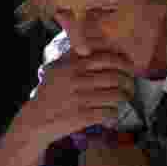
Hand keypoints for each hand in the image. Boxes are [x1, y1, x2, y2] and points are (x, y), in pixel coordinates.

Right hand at [15, 52, 134, 148]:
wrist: (35, 120)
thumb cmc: (50, 93)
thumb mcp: (56, 68)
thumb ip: (74, 55)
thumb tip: (99, 44)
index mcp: (71, 65)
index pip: (106, 57)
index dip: (123, 61)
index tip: (129, 66)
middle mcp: (76, 80)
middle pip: (115, 76)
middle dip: (128, 81)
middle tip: (131, 84)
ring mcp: (80, 99)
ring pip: (115, 95)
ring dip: (125, 97)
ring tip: (125, 97)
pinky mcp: (82, 117)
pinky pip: (109, 112)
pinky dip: (115, 112)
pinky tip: (113, 112)